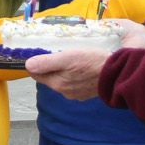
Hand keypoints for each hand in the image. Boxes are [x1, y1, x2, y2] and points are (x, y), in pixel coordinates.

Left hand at [26, 20, 144, 99]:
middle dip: (50, 66)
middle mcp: (65, 91)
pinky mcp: (88, 91)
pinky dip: (76, 74)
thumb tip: (28, 65)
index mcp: (58, 84)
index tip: (39, 52)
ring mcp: (77, 93)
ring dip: (64, 70)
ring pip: (63, 79)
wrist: (117, 74)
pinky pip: (76, 82)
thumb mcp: (67, 58)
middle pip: (50, 77)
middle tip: (55, 51)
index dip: (36, 63)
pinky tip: (82, 66)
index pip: (37, 74)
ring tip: (70, 57)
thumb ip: (46, 63)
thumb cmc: (92, 63)